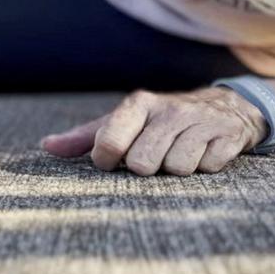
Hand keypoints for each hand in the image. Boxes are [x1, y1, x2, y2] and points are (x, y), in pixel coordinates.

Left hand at [39, 88, 268, 175]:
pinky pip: (207, 168)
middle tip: (155, 156)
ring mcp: (200, 121)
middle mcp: (168, 110)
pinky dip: (205, 167)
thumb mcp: (123, 123)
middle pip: (143, 164)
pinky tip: (205, 152)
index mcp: (138, 104)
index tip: (115, 160)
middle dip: (147, 167)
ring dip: (177, 169)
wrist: (225, 108)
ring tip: (180, 152)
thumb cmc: (159, 122)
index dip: (108, 161)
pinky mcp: (227, 135)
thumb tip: (47, 146)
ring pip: (177, 168)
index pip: (108, 144)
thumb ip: (84, 137)